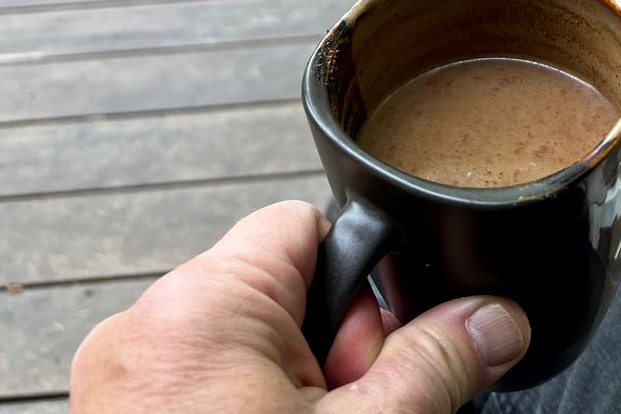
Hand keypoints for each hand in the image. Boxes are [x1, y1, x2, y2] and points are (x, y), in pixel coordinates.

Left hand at [71, 200, 529, 412]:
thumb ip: (435, 364)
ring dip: (293, 390)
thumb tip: (496, 319)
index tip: (373, 354)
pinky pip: (205, 383)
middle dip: (331, 348)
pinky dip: (247, 411)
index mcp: (201, 305)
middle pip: (281, 289)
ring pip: (247, 345)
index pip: (307, 226)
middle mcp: (147, 328)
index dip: (363, 282)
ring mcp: (123, 377)